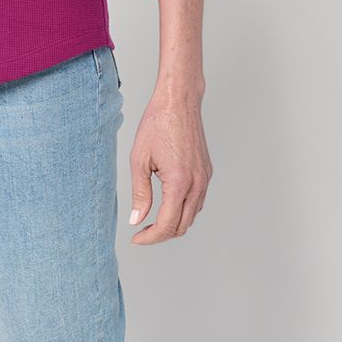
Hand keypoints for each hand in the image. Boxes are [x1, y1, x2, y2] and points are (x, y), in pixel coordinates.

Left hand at [128, 92, 211, 242]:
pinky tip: (167, 205)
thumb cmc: (157, 125)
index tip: (135, 238)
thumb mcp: (139, 160)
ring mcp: (205, 178)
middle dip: (161, 235)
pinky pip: (198, 202)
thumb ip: (140, 193)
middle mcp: (197, 184)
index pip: (167, 225)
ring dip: (173, 224)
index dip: (150, 237)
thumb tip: (137, 220)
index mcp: (179, 182)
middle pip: (182, 226)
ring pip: (192, 216)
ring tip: (151, 221)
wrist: (179, 102)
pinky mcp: (206, 172)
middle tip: (141, 232)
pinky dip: (183, 211)